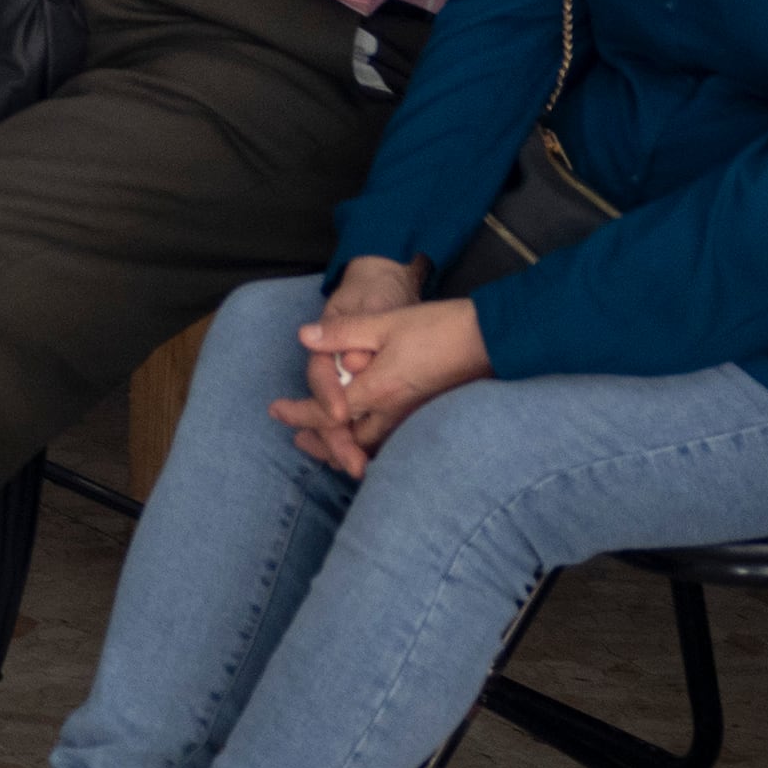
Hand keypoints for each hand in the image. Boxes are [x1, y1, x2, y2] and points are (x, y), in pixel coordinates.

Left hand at [271, 289, 485, 480]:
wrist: (490, 338)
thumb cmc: (438, 328)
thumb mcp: (384, 322)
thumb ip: (343, 332)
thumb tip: (305, 337)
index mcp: (379, 389)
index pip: (328, 414)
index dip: (299, 414)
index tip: (277, 411)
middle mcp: (395, 413)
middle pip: (348, 441)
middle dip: (321, 442)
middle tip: (299, 438)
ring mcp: (414, 419)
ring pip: (371, 446)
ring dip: (345, 446)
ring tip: (325, 443)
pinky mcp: (428, 417)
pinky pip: (391, 441)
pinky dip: (369, 443)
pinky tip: (365, 435)